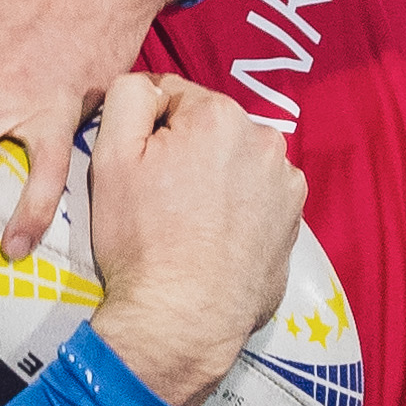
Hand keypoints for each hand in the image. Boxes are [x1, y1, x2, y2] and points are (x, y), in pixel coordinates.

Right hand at [83, 74, 303, 405]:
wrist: (181, 321)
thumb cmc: (142, 241)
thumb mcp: (110, 158)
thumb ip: (127, 97)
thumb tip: (148, 84)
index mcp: (219, 116)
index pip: (173, 97)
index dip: (148, 131)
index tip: (139, 169)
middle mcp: (265, 141)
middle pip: (209, 129)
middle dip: (185, 152)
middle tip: (161, 200)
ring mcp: (285, 184)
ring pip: (236, 162)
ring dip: (215, 179)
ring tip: (189, 224)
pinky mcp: (294, 221)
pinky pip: (258, 197)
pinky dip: (239, 209)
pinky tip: (216, 239)